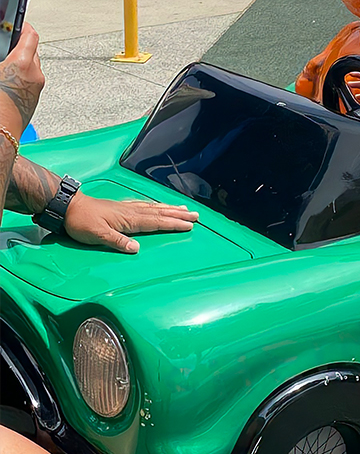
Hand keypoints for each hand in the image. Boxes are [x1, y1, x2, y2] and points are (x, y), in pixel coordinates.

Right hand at [0, 24, 43, 138]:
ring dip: (23, 61)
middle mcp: (34, 74)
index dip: (25, 27)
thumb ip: (2, 58)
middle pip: (33, 51)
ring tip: (7, 65)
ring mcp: (38, 86)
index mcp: (21, 64)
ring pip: (33, 65)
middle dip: (22, 45)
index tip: (20, 23)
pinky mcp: (36, 97)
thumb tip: (4, 58)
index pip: (30, 36)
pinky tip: (9, 79)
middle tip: (9, 45)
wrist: (1, 132)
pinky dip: (24, 74)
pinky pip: (32, 79)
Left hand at [64, 193, 197, 253]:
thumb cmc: (82, 222)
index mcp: (129, 218)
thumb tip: (136, 248)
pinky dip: (157, 205)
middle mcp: (132, 211)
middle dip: (178, 215)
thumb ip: (117, 241)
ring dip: (171, 209)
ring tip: (184, 208)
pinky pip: (146, 205)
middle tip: (195, 215)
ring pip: (155, 208)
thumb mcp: (97, 235)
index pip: (156, 221)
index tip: (189, 224)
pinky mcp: (122, 207)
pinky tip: (159, 206)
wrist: (69, 206)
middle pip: (160, 213)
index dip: (173, 223)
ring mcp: (128, 207)